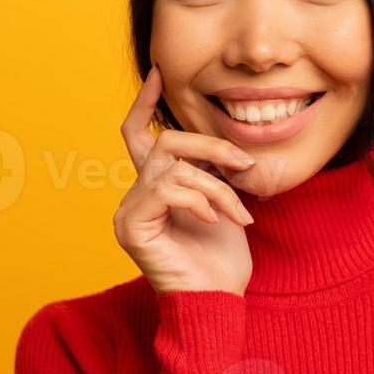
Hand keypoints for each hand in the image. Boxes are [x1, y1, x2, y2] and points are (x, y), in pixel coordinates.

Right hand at [114, 64, 256, 295]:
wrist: (218, 301)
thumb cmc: (222, 260)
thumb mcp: (223, 202)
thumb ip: (212, 172)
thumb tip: (224, 145)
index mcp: (154, 189)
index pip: (140, 137)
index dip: (145, 103)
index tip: (160, 72)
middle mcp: (135, 197)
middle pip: (165, 143)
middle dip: (211, 148)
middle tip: (245, 165)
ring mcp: (128, 212)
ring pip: (172, 167)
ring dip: (216, 186)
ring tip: (238, 213)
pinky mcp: (131, 227)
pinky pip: (167, 189)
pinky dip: (199, 200)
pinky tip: (214, 222)